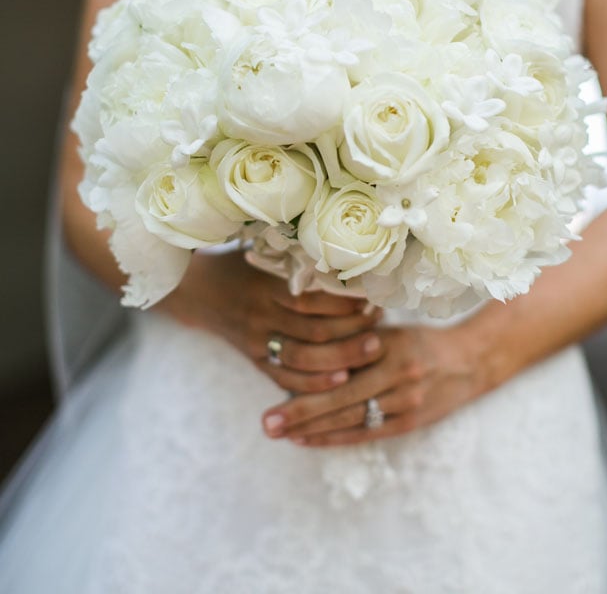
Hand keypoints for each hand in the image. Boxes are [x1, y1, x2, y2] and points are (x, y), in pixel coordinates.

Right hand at [159, 249, 384, 394]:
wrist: (194, 291)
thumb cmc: (237, 265)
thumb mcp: (262, 254)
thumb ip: (297, 260)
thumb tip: (348, 258)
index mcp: (266, 286)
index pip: (311, 300)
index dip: (344, 303)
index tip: (372, 298)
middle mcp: (260, 316)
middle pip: (313, 333)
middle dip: (351, 333)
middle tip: (381, 327)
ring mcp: (255, 341)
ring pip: (303, 360)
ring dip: (341, 359)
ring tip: (371, 351)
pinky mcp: (253, 360)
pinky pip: (284, 379)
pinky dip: (313, 385)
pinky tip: (341, 381)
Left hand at [262, 323, 485, 445]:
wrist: (469, 361)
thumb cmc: (421, 340)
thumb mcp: (391, 330)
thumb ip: (355, 338)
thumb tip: (309, 343)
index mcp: (389, 346)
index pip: (342, 365)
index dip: (307, 378)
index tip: (273, 380)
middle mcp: (397, 375)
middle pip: (340, 397)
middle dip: (300, 411)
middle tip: (266, 422)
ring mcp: (404, 402)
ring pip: (350, 419)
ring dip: (312, 429)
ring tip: (279, 433)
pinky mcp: (408, 422)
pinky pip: (366, 433)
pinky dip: (335, 437)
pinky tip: (308, 439)